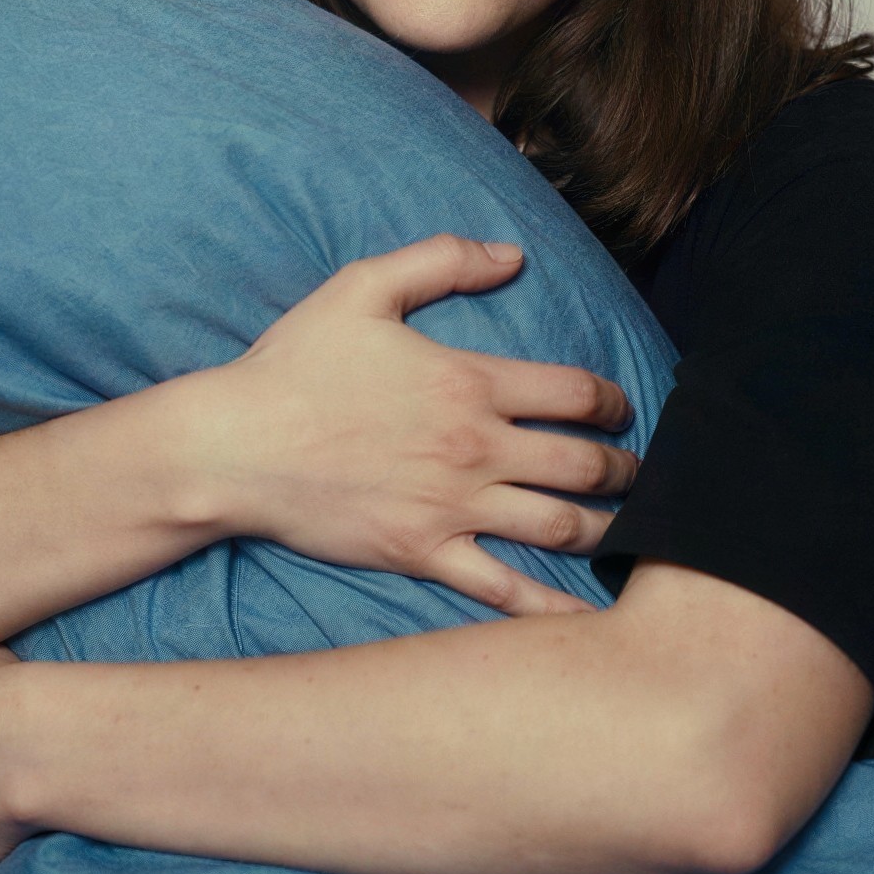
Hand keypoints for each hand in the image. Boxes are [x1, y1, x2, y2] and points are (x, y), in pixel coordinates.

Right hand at [182, 233, 637, 616]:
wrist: (234, 447)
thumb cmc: (294, 366)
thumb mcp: (362, 288)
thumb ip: (441, 260)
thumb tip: (512, 255)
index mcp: (469, 383)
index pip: (575, 392)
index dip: (613, 400)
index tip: (621, 409)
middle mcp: (475, 448)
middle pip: (583, 463)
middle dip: (626, 470)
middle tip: (638, 475)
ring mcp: (453, 507)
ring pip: (559, 526)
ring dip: (606, 528)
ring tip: (624, 531)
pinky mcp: (424, 554)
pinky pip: (503, 588)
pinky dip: (550, 605)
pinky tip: (583, 618)